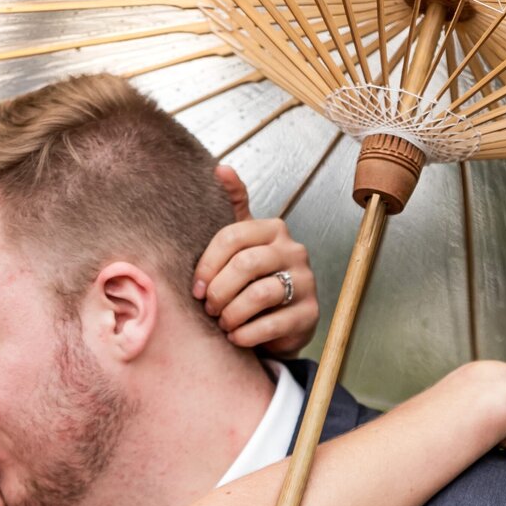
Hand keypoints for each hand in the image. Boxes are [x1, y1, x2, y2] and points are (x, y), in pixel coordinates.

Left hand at [193, 166, 319, 355]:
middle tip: (209, 308)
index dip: (207, 265)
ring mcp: (306, 282)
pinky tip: (236, 337)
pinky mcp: (310, 313)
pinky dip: (247, 334)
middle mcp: (294, 250)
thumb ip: (233, 206)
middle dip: (219, 291)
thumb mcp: (241, 242)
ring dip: (232, 313)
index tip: (196, 288)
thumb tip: (221, 168)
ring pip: (260, 294)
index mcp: (273, 229)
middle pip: (246, 265)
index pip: (232, 237)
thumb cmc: (253, 278)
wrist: (281, 321)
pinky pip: (272, 323)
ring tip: (223, 323)